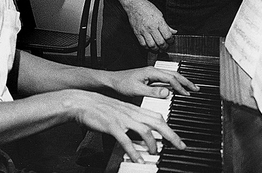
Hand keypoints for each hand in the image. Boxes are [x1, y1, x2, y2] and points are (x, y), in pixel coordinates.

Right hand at [64, 90, 185, 162]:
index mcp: (133, 109)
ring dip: (153, 143)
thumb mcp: (119, 112)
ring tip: (155, 153)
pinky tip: (138, 159)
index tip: (177, 138)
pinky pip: (125, 140)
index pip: (157, 116)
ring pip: (144, 130)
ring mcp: (122, 119)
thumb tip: (142, 136)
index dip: (169, 127)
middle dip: (171, 135)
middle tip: (180, 146)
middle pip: (156, 122)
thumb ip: (131, 121)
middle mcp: (130, 113)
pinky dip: (134, 151)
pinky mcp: (111, 126)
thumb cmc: (99, 108)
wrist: (82, 102)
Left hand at [110, 66, 199, 97]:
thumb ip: (152, 91)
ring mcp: (151, 73)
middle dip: (186, 81)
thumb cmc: (121, 84)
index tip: (187, 94)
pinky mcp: (149, 77)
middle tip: (196, 88)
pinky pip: (165, 78)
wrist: (112, 81)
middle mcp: (152, 70)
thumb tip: (167, 92)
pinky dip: (174, 82)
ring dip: (181, 81)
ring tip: (190, 87)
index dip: (180, 86)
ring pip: (170, 75)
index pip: (170, 78)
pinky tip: (177, 87)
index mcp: (151, 72)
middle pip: (173, 74)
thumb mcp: (137, 89)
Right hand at [126, 0, 176, 51]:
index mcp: (159, 22)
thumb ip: (167, 25)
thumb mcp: (160, 14)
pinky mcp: (137, 33)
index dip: (171, 41)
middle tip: (166, 47)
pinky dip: (147, 48)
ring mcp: (144, 31)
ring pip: (152, 45)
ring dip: (157, 49)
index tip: (171, 41)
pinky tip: (150, 47)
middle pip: (160, 42)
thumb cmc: (147, 8)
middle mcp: (151, 27)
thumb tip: (173, 31)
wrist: (135, 5)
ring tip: (159, 49)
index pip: (168, 36)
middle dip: (165, 47)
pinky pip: (143, 44)